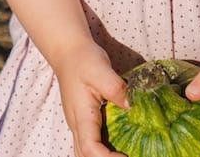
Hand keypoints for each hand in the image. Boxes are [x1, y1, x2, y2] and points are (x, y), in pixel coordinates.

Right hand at [52, 39, 128, 156]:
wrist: (68, 52)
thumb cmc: (82, 60)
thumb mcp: (100, 69)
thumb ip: (116, 88)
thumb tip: (131, 106)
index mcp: (82, 115)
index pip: (90, 148)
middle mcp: (77, 124)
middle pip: (84, 156)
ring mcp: (79, 124)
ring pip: (83, 152)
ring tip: (123, 155)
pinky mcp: (83, 121)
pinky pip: (89, 143)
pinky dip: (101, 151)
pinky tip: (118, 147)